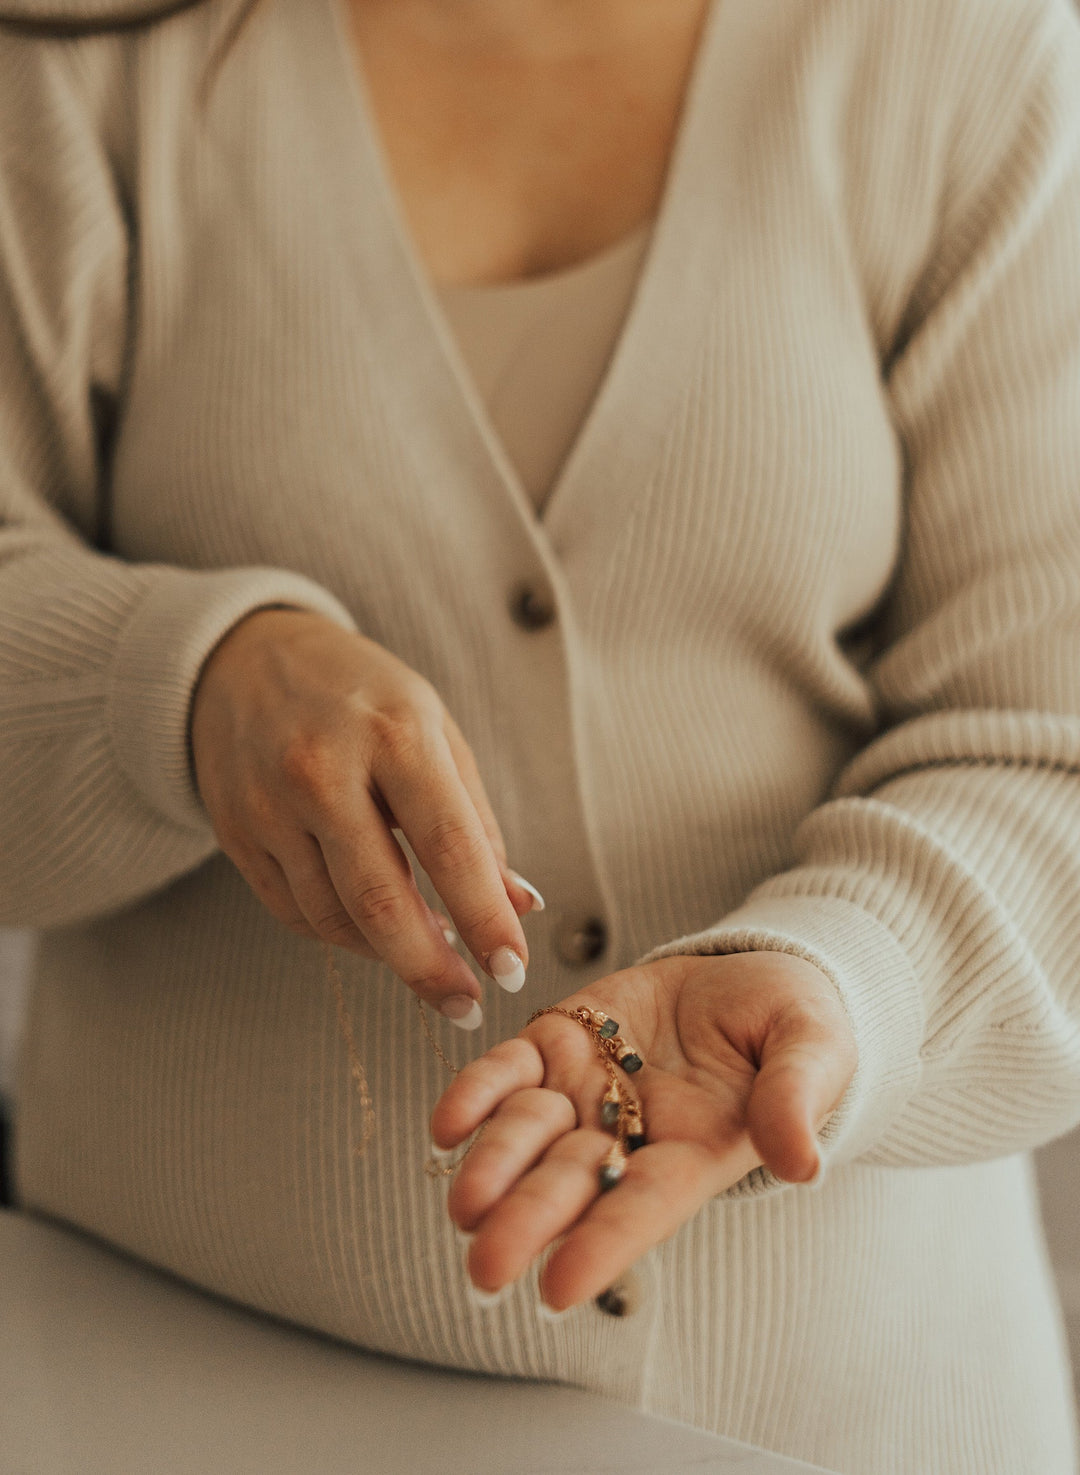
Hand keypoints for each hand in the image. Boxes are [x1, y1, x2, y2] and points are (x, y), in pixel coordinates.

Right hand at [190, 607, 540, 1022]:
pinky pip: (295, 912)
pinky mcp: (234, 832)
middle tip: (466, 1006)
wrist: (243, 657)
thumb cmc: (362, 695)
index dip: (485, 919)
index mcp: (394, 734)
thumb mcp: (433, 730)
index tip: (512, 969)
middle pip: (380, 901)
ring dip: (388, 954)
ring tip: (427, 956)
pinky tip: (373, 933)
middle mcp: (323, 769)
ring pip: (334, 918)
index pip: (449, 847)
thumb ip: (477, 821)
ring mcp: (269, 804)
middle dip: (430, 969)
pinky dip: (341, 936)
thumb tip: (520, 905)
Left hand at [431, 950, 857, 1308]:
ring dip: (495, 1166)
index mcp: (695, 1154)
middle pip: (572, 1183)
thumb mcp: (814, 1050)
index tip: (558, 1289)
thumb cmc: (794, 1026)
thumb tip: (803, 1165)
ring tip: (462, 1201)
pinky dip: (476, 1093)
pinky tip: (446, 1123)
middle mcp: (629, 1135)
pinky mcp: (557, 1041)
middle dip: (528, 1223)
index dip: (602, 1245)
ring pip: (529, 1134)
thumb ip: (797, 1099)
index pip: (643, 1208)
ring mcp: (586, 1089)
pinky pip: (508, 1070)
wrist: (750, 975)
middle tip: (484, 1267)